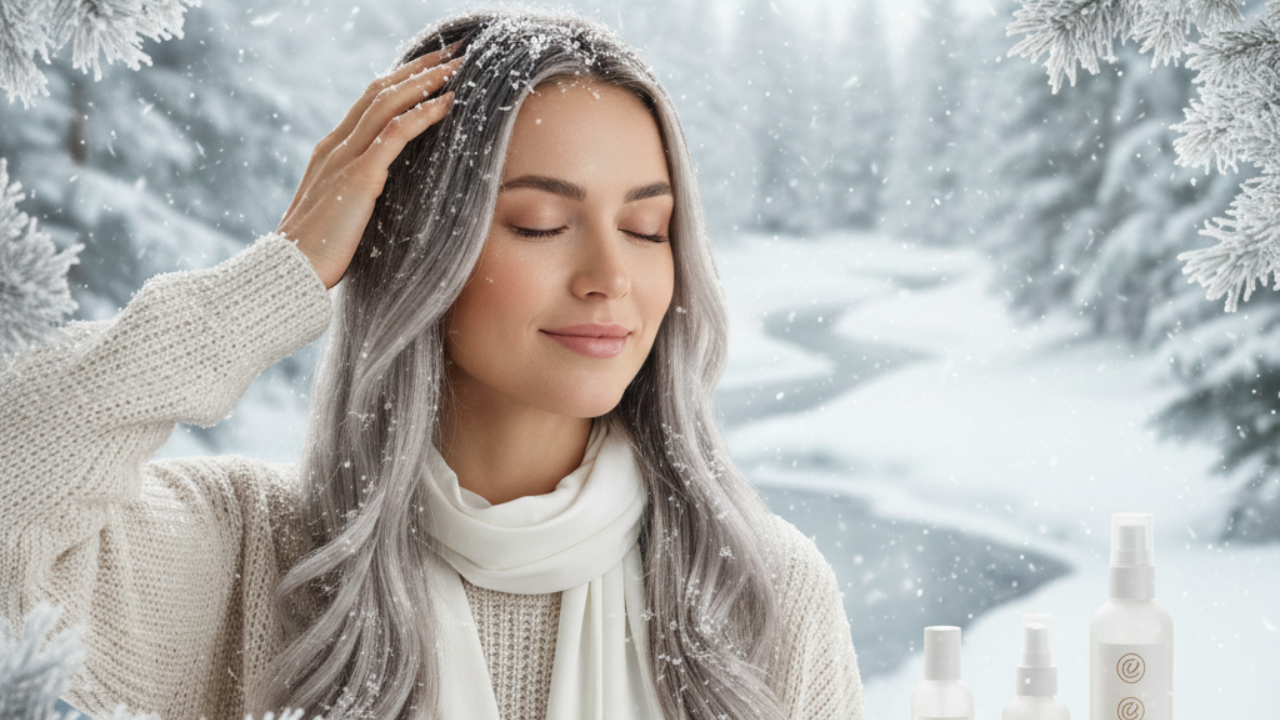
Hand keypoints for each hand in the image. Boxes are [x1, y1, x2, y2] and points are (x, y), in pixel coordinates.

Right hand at [277, 47, 460, 289]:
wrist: (289, 273)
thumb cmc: (318, 254)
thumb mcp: (342, 214)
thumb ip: (360, 195)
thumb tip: (386, 198)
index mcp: (330, 152)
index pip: (369, 102)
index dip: (401, 81)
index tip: (431, 69)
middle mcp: (334, 146)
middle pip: (380, 91)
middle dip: (418, 69)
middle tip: (452, 53)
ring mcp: (343, 158)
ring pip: (388, 103)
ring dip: (426, 81)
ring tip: (457, 67)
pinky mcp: (358, 177)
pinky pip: (395, 134)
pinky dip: (423, 114)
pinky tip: (447, 102)